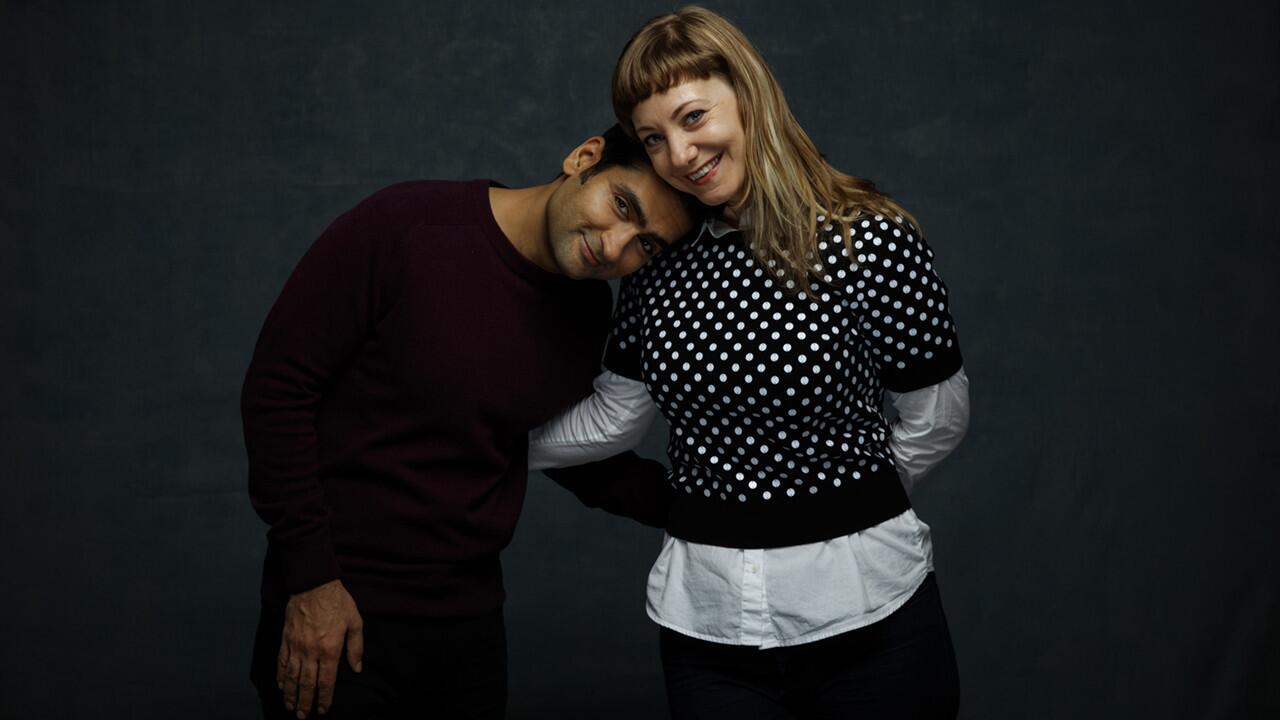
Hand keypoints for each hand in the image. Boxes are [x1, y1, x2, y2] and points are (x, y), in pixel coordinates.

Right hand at [277, 579, 363, 717]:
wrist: (313, 584)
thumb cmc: (337, 602)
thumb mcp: (355, 622)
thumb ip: (356, 647)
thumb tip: (357, 668)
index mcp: (330, 649)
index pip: (326, 682)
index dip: (324, 698)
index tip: (322, 710)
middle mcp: (311, 651)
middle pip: (306, 683)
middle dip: (305, 702)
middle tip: (302, 716)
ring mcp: (296, 646)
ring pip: (291, 676)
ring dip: (290, 694)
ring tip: (291, 707)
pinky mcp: (286, 639)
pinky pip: (281, 662)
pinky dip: (280, 677)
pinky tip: (281, 686)